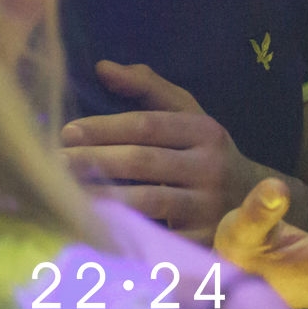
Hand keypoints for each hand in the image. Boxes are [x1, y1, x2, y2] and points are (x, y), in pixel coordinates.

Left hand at [60, 60, 263, 242]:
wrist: (253, 202)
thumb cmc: (204, 151)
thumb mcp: (188, 114)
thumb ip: (147, 87)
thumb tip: (102, 67)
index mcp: (204, 130)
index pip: (147, 124)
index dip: (104, 127)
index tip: (66, 132)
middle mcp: (210, 166)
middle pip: (144, 161)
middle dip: (95, 161)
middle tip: (54, 163)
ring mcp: (209, 206)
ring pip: (149, 201)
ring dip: (104, 198)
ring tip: (66, 194)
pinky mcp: (204, 241)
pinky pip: (159, 237)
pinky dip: (128, 233)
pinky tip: (96, 228)